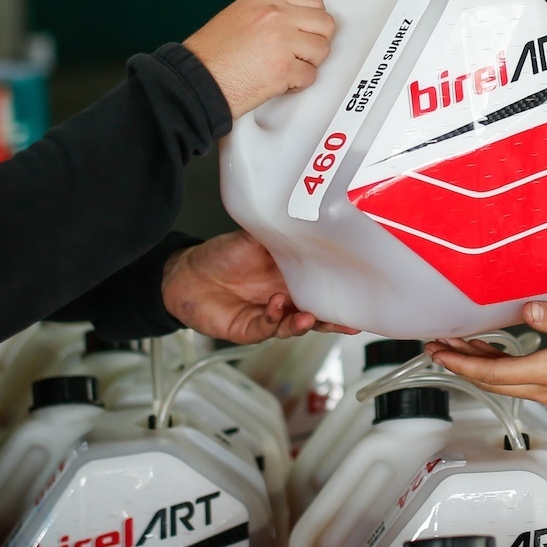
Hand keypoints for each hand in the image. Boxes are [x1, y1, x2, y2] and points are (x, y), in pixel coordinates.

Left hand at [161, 231, 353, 343]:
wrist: (185, 274)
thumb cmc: (220, 256)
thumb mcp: (254, 238)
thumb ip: (280, 233)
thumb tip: (306, 217)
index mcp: (291, 276)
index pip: (322, 288)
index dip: (341, 296)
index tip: (361, 297)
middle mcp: (284, 298)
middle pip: (316, 314)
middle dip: (333, 321)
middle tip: (347, 322)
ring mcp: (268, 316)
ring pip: (294, 326)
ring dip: (303, 323)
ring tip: (307, 316)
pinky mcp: (249, 329)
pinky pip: (266, 329)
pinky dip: (273, 320)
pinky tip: (274, 307)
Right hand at [184, 0, 335, 119]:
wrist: (196, 81)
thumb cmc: (210, 55)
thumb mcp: (239, 15)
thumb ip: (270, 13)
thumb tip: (296, 21)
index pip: (313, 1)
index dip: (313, 22)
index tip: (306, 32)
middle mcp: (276, 15)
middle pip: (325, 24)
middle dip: (315, 42)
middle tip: (299, 53)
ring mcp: (282, 40)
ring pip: (322, 50)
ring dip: (308, 64)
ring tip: (286, 68)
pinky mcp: (284, 68)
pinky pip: (310, 76)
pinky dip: (297, 84)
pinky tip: (280, 82)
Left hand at [424, 301, 546, 406]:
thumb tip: (526, 310)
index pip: (495, 374)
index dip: (463, 363)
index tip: (441, 350)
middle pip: (493, 382)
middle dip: (462, 365)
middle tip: (437, 347)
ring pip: (505, 384)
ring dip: (478, 367)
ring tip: (456, 348)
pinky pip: (519, 382)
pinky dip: (499, 369)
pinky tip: (490, 354)